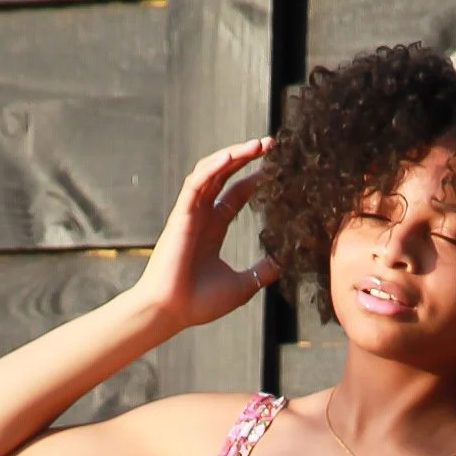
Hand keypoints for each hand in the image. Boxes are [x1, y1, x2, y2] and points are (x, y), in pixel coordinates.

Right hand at [128, 138, 279, 332]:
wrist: (171, 312)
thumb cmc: (199, 303)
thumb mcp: (243, 285)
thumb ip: (263, 270)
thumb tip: (284, 262)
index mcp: (213, 228)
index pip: (235, 194)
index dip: (254, 179)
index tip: (275, 168)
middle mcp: (201, 216)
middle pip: (224, 175)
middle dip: (246, 157)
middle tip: (270, 144)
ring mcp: (190, 213)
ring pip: (211, 172)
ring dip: (233, 155)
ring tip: (257, 145)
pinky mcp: (181, 215)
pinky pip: (195, 183)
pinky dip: (212, 167)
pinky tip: (230, 156)